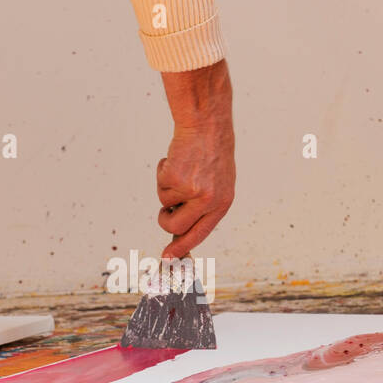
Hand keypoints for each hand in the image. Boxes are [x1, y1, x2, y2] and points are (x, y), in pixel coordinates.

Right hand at [156, 61, 234, 258]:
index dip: (182, 247)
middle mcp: (209, 200)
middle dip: (164, 219)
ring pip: (164, 203)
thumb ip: (203, 207)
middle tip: (165, 209)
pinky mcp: (177, 178)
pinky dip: (162, 171)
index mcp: (222, 204)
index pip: (200, 233)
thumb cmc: (211, 154)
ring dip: (165, 188)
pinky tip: (175, 158)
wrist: (207, 125)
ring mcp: (193, 190)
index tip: (167, 257)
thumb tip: (180, 231)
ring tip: (179, 170)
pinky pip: (160, 184)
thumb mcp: (217, 183)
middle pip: (175, 225)